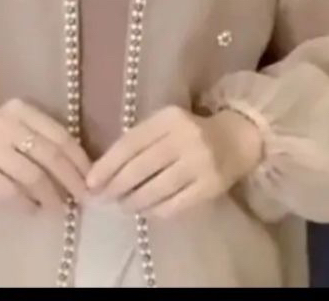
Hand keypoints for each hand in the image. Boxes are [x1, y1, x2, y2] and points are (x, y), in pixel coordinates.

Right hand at [0, 98, 90, 212]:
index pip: (60, 135)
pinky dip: (26, 203)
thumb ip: (42, 140)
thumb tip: (79, 170)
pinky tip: (33, 209)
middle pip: (49, 155)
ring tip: (59, 208)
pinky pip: (10, 190)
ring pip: (32, 175)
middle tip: (82, 199)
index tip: (92, 180)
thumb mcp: (16, 128)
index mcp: (21, 110)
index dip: (80, 160)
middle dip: (71, 180)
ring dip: (51, 195)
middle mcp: (6, 123)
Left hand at [85, 106, 262, 218]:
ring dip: (133, 201)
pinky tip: (145, 211)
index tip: (91, 182)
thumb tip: (104, 170)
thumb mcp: (165, 124)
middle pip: (140, 167)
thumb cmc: (191, 130)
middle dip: (116, 186)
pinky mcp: (211, 187)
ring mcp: (199, 164)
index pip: (130, 142)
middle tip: (102, 198)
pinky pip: (175, 204)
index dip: (107, 164)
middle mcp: (184, 138)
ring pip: (156, 189)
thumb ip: (140, 140)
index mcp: (169, 118)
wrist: (238, 138)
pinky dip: (155, 210)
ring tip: (122, 206)